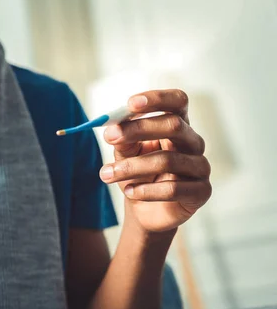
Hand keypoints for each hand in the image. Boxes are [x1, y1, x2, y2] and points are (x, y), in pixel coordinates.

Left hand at [100, 90, 211, 233]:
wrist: (145, 209)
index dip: (157, 99)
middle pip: (174, 126)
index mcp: (177, 124)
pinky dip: (146, 190)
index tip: (130, 104)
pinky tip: (129, 192)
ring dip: (131, 167)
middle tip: (109, 137)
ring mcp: (200, 166)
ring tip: (106, 174)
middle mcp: (193, 142)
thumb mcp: (126, 152)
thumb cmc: (138, 173)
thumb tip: (113, 129)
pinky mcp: (201, 191)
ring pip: (167, 160)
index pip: (177, 101)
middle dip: (138, 129)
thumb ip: (123, 139)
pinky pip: (173, 189)